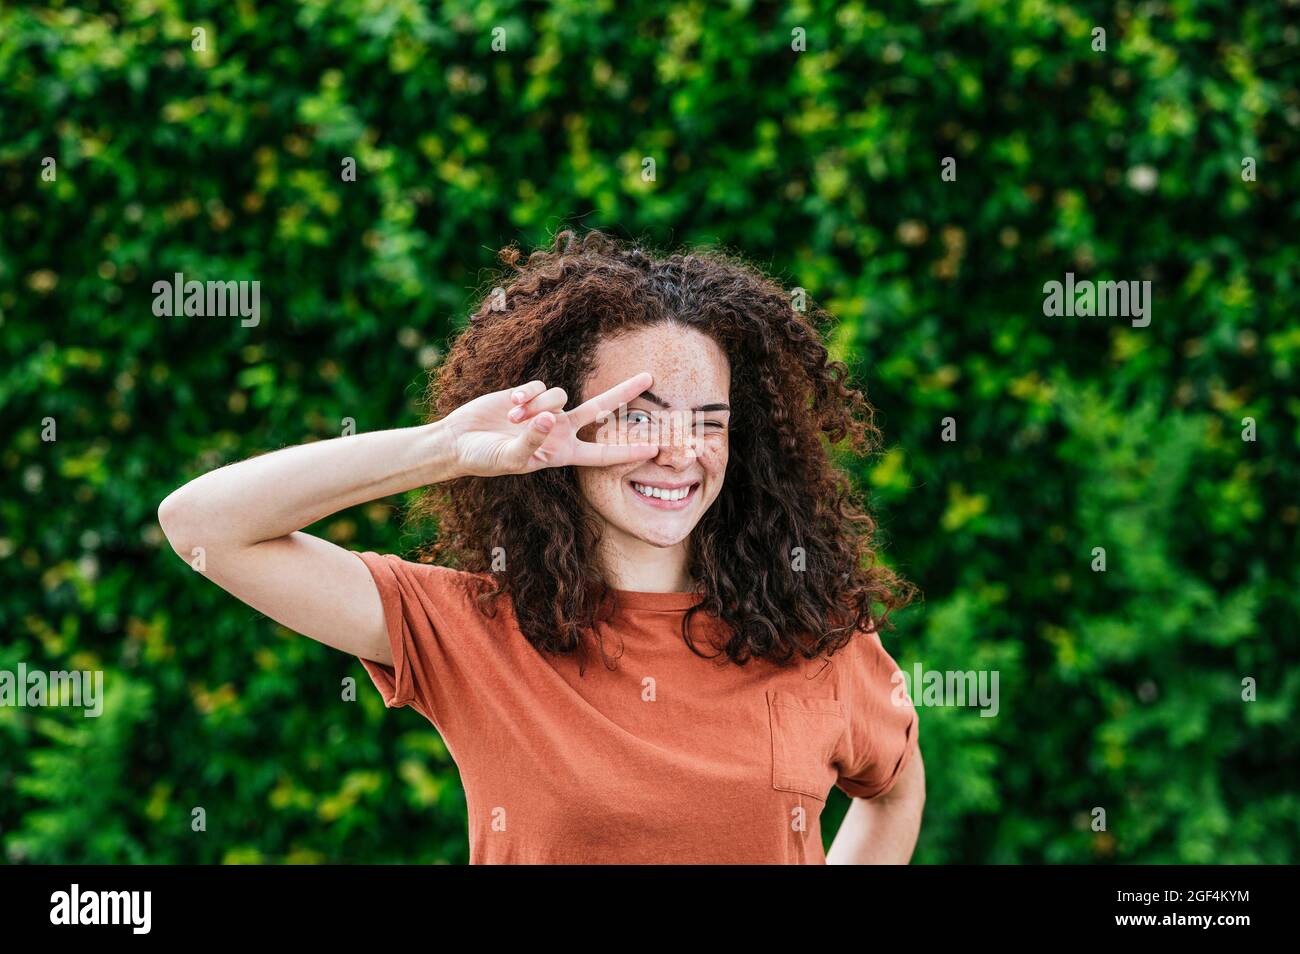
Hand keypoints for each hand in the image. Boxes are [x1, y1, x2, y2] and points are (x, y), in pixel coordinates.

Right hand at [443, 371, 660, 477]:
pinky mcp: (530, 393)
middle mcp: (560, 430)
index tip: (654, 448)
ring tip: (513, 419)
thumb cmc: (485, 459)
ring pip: (561, 395)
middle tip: (650, 377)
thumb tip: (550, 419)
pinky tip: (510, 404)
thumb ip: (532, 440)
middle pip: (600, 408)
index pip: (602, 453)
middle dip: (624, 392)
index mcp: (562, 453)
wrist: (459, 441)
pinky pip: (540, 385)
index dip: (628, 451)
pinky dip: (527, 395)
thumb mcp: (510, 458)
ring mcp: (546, 410)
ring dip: (538, 405)